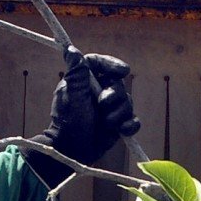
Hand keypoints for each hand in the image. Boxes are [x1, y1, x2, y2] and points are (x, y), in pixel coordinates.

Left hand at [25, 47, 139, 185]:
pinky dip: (130, 124)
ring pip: (127, 101)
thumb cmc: (68, 122)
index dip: (111, 64)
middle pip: (118, 83)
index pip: (99, 63)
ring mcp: (110, 108)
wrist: (74, 150)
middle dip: (115, 95)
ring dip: (119, 112)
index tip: (122, 71)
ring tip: (107, 123)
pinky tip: (123, 129)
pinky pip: (132, 119)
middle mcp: (98, 91)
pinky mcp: (118, 123)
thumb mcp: (72, 95)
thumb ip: (76, 73)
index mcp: (85, 81)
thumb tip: (70, 49)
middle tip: (103, 104)